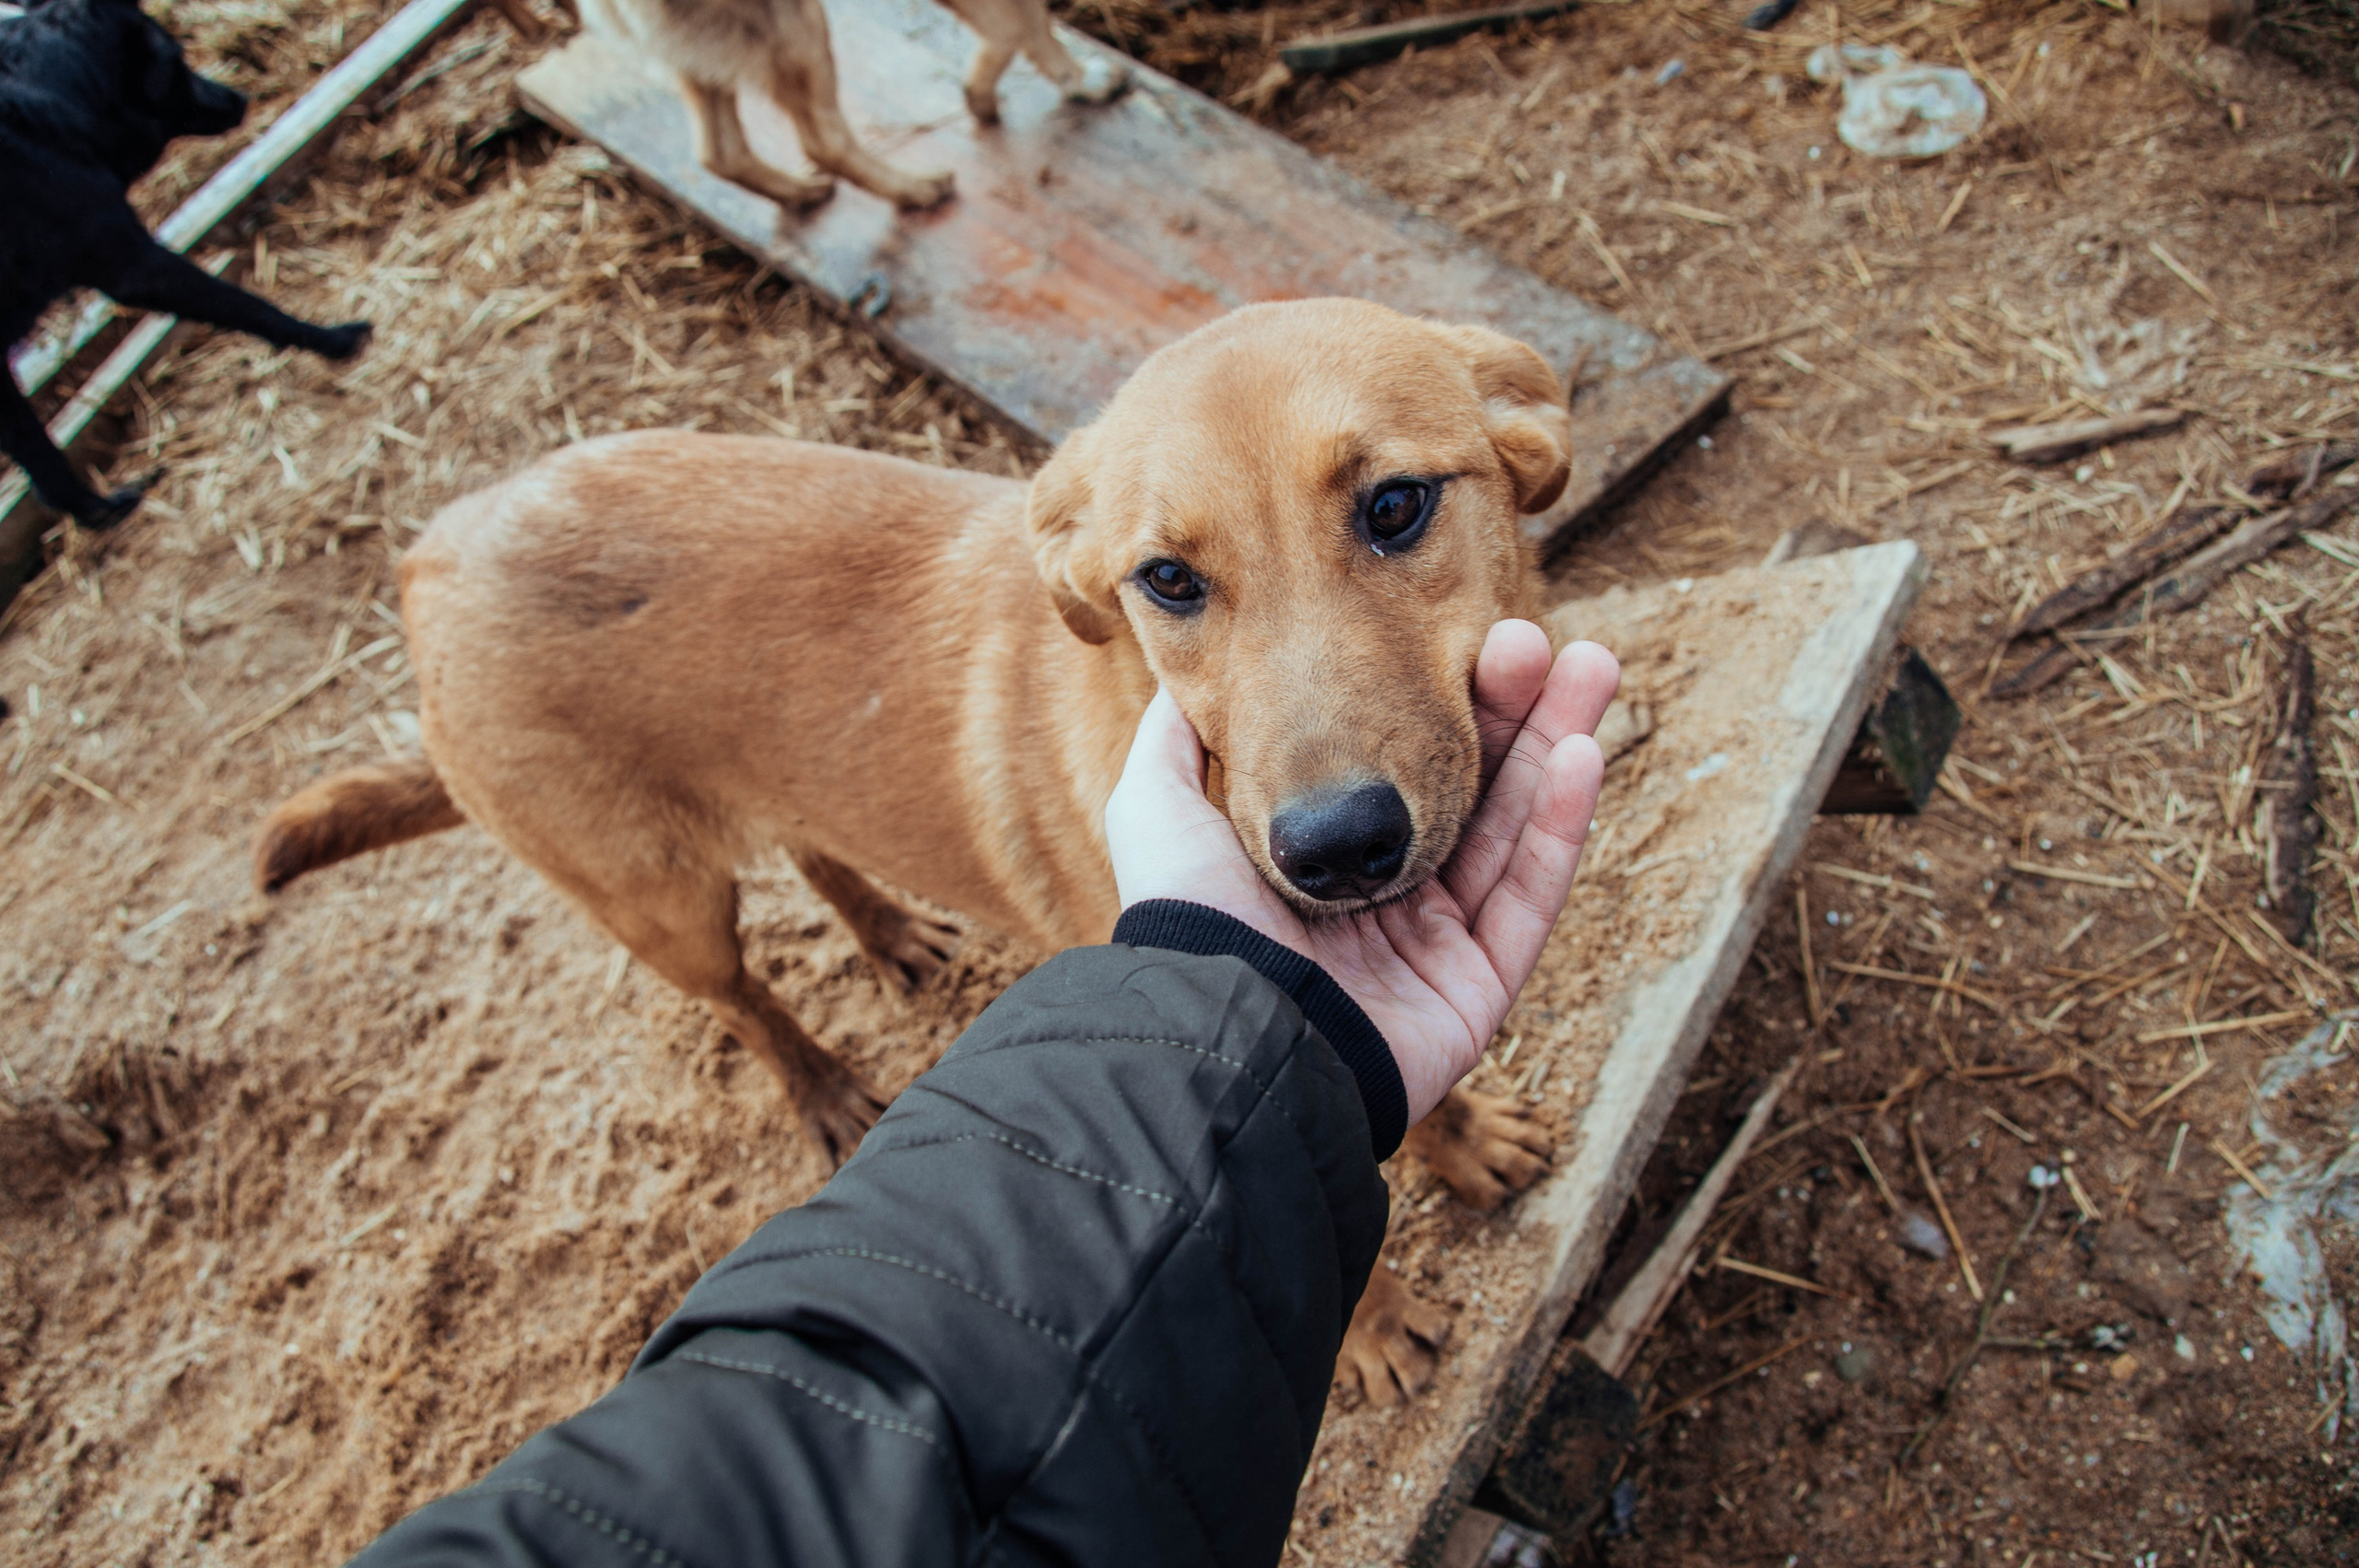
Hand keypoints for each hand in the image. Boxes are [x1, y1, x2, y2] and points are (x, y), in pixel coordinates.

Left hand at [1105, 622, 1617, 1121]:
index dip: (1440, 699)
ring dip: (1556, 747)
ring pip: (1513, 831)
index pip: (1400, 765)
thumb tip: (1191, 674)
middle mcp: (1380, 895)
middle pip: (1469, 789)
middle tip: (1534, 637)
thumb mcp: (1159, 805)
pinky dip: (1562, 829)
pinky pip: (1529, 900)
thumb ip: (1179, 739)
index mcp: (1320, 855)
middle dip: (1512, 710)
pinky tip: (1582, 755)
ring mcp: (1432, 946)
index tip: (1467, 630)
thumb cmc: (1189, 914)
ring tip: (1593, 667)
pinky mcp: (1474, 990)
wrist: (1220, 1023)